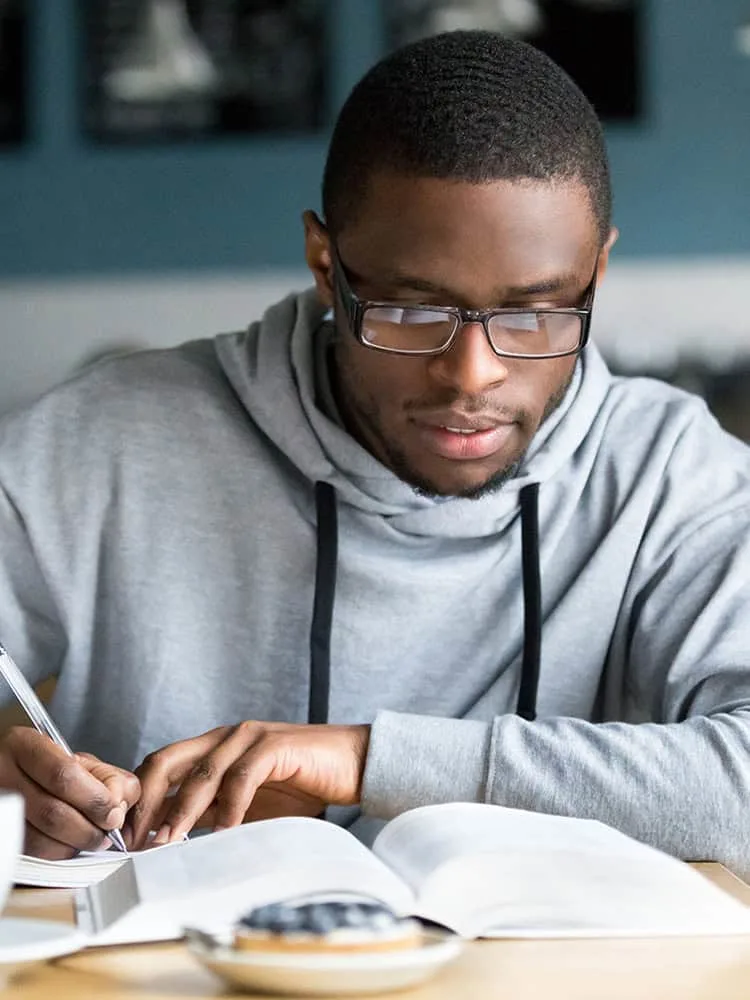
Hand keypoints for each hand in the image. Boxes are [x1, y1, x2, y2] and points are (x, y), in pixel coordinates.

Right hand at [0, 727, 139, 858]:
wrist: (8, 769)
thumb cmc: (50, 765)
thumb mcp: (78, 757)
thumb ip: (106, 776)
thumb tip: (118, 808)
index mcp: (25, 746)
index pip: (64, 776)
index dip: (95, 800)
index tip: (113, 814)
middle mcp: (4, 774)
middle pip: (52, 813)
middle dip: (88, 829)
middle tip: (105, 834)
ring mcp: (0, 806)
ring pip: (38, 840)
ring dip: (72, 846)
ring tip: (88, 839)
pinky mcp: (1, 831)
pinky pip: (30, 853)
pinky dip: (55, 854)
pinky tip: (67, 844)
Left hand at [128, 722, 369, 848]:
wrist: (353, 765)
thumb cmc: (301, 786)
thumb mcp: (245, 804)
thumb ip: (210, 810)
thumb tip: (168, 835)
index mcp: (214, 747)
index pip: (161, 766)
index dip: (139, 799)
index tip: (126, 837)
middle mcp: (226, 736)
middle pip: (168, 761)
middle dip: (146, 802)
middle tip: (136, 840)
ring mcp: (250, 737)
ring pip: (202, 773)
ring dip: (182, 811)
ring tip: (169, 842)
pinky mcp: (275, 746)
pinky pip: (242, 777)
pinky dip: (229, 807)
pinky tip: (223, 833)